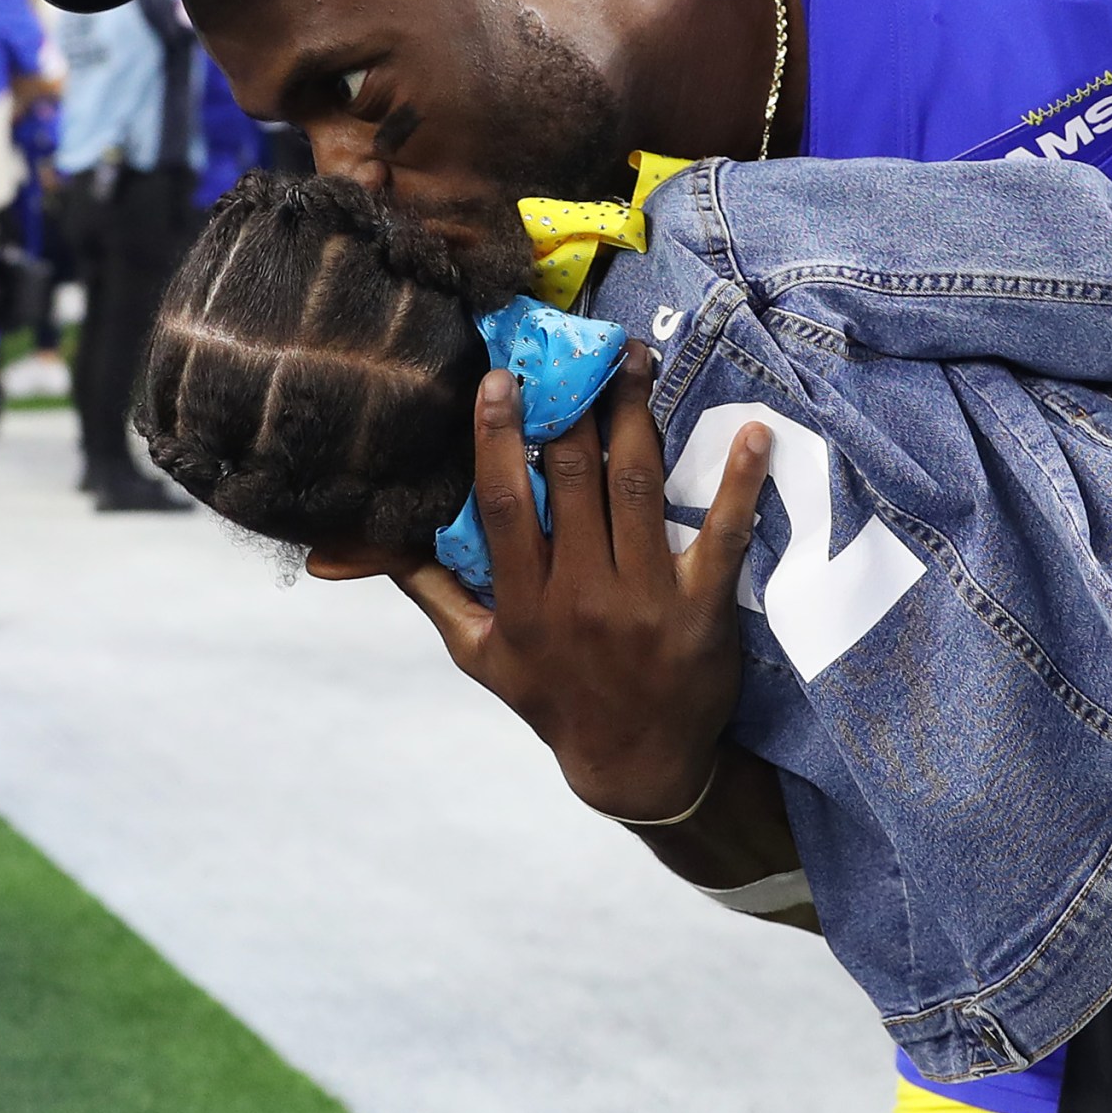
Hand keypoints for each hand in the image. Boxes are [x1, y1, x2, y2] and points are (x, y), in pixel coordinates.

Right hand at [382, 342, 773, 820]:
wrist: (640, 765)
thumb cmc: (554, 698)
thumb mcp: (480, 653)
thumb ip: (427, 589)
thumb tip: (354, 540)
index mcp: (524, 602)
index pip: (504, 503)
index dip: (499, 438)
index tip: (501, 379)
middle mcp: (582, 595)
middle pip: (576, 481)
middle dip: (576, 407)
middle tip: (581, 347)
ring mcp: (646, 601)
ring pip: (639, 490)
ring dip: (639, 418)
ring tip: (637, 361)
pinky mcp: (704, 609)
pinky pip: (725, 536)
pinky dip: (742, 484)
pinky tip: (757, 435)